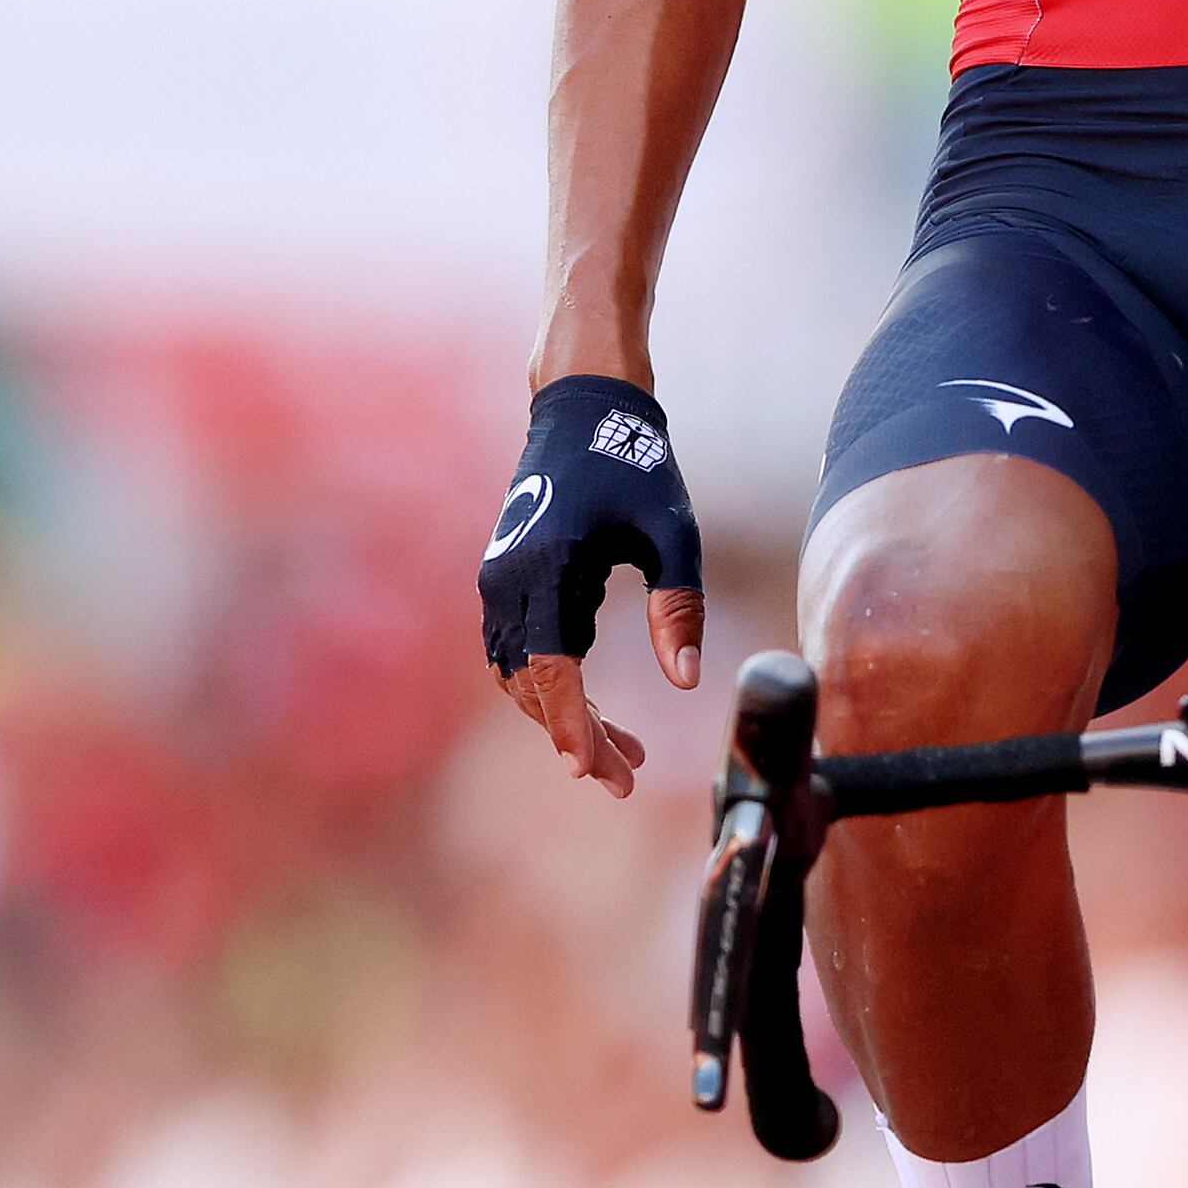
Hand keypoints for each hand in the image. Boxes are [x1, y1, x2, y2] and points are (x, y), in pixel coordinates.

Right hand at [483, 374, 706, 796]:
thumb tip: (685, 682)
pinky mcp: (511, 581)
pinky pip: (524, 651)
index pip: (550, 669)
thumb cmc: (634, 464)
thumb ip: (678, 605)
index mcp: (545, 566)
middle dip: (576, 735)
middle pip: (532, 684)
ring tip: (624, 753)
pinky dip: (555, 687)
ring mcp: (502, 581)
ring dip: (564, 716)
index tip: (595, 771)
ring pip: (522, 675)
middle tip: (628, 778)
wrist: (585, 409)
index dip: (572, 725)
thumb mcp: (671, 532)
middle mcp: (509, 580)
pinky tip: (600, 709)